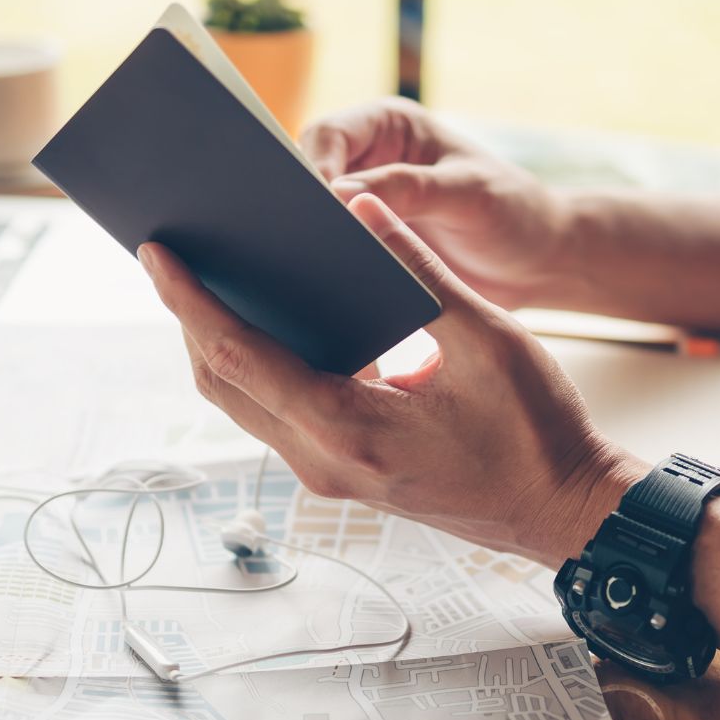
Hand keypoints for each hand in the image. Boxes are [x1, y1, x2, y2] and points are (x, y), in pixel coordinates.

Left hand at [138, 193, 646, 566]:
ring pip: (244, 403)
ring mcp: (329, 474)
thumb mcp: (489, 339)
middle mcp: (323, 462)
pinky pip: (277, 414)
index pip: (239, 355)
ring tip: (208, 278)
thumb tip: (363, 209)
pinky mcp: (343, 472)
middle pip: (223, 382)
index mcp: (348, 429)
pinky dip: (258, 366)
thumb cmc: (537, 433)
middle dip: (189, 316)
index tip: (156, 252)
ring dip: (218, 343)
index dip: (189, 300)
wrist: (562, 511)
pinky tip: (271, 320)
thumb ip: (421, 271)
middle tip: (172, 253)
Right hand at [300, 97, 570, 308]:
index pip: (328, 134)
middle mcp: (371, 156)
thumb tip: (341, 196)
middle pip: (310, 172)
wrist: (538, 263)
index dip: (312, 169)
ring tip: (315, 264)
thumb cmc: (515, 213)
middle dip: (305, 204)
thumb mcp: (467, 196)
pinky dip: (328, 260)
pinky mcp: (369, 239)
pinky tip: (330, 282)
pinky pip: (332, 246)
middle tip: (306, 241)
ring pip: (315, 213)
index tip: (316, 210)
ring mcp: (367, 200)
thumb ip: (408, 190)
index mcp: (391, 124)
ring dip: (314, 236)